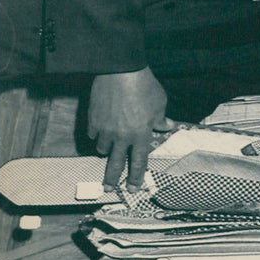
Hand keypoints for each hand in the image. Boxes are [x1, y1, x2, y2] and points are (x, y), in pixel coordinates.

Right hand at [88, 67, 173, 190]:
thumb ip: (161, 119)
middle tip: (108, 189)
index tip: (133, 188)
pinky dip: (96, 134)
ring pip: (102, 148)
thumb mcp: (160, 103)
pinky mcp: (93, 119)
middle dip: (112, 179)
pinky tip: (99, 131)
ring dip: (106, 150)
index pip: (138, 162)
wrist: (120, 70)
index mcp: (141, 135)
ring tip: (108, 148)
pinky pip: (93, 133)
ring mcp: (105, 129)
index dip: (136, 177)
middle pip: (115, 164)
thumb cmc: (144, 86)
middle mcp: (122, 136)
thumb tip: (166, 127)